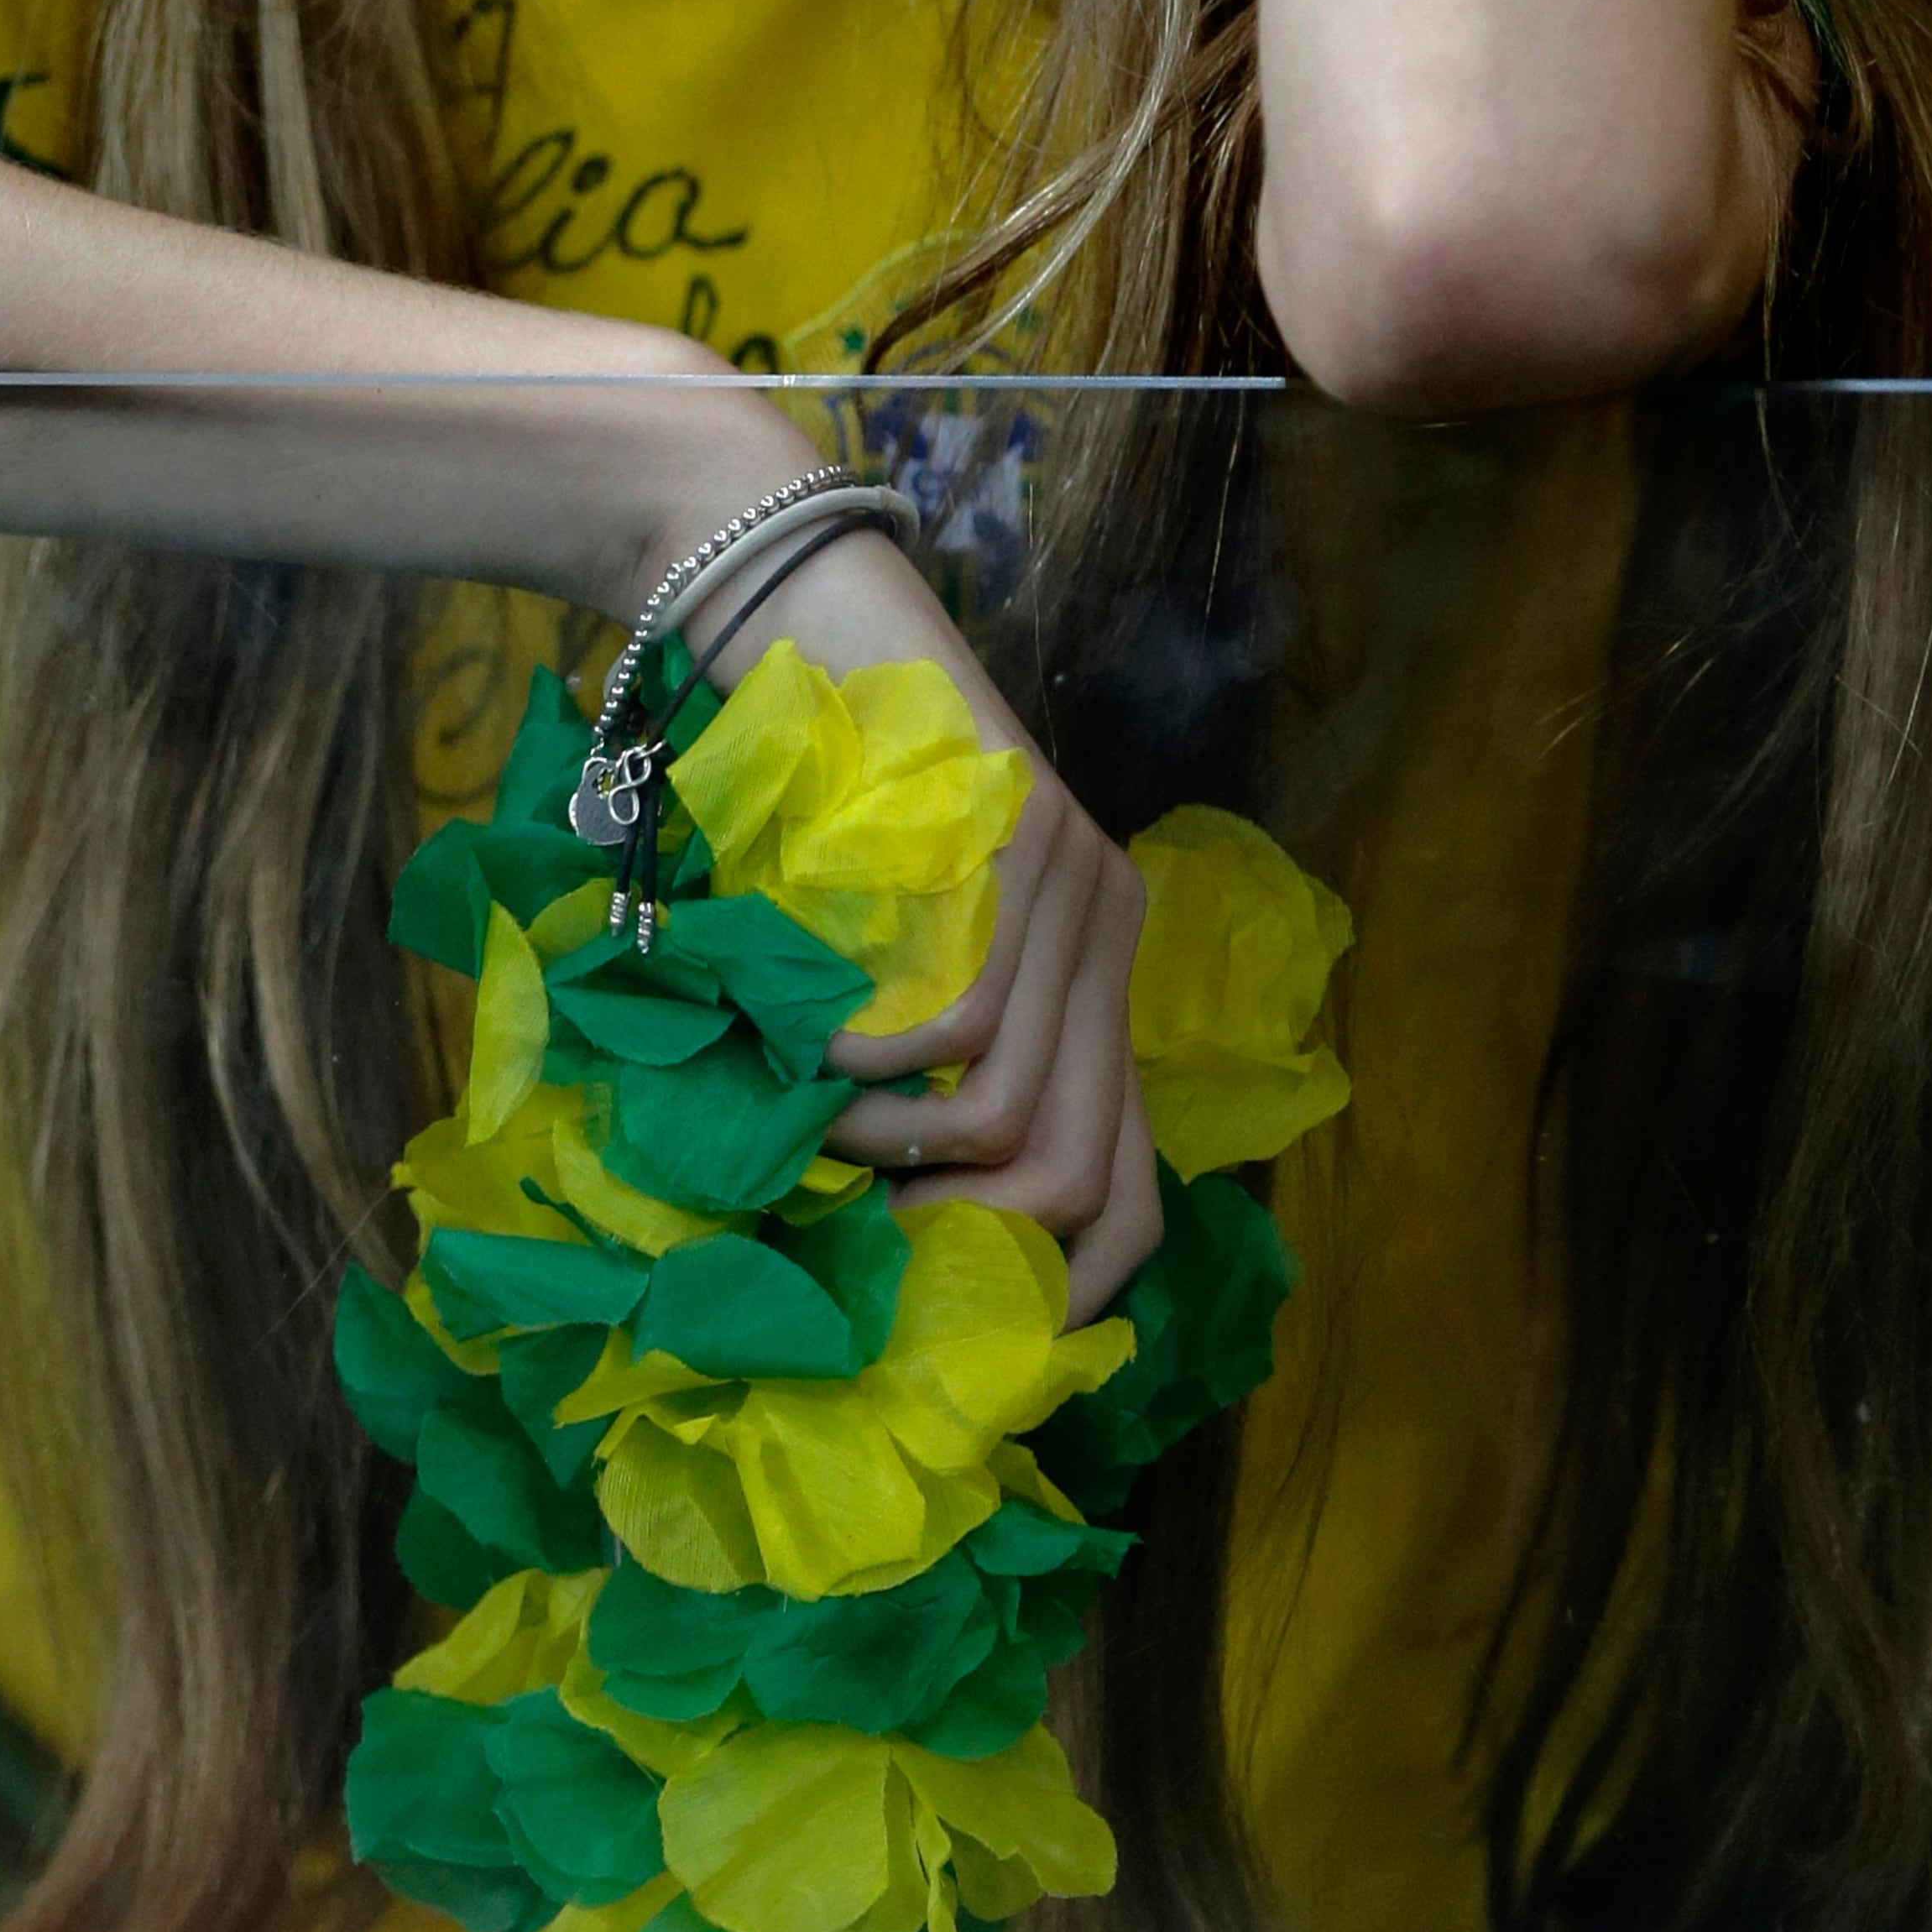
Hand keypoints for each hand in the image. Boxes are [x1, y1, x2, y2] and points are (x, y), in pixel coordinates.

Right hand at [698, 524, 1161, 1317]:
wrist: (795, 601)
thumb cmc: (808, 780)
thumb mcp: (883, 942)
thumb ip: (918, 1052)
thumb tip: (875, 1225)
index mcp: (1092, 970)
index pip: (1136, 1197)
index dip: (1065, 1296)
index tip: (957, 1330)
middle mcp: (1110, 933)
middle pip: (1090, 1181)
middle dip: (967, 1245)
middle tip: (861, 1231)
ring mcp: (1077, 885)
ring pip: (1025, 1118)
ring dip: (900, 1151)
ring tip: (819, 1122)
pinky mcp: (1020, 844)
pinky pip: (965, 1028)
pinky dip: (876, 1070)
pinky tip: (819, 1047)